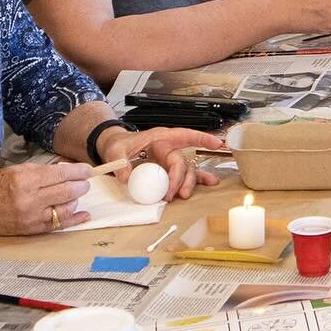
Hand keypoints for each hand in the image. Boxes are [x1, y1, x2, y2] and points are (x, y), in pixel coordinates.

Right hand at [0, 160, 92, 236]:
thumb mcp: (18, 170)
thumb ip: (44, 170)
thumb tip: (70, 169)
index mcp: (25, 180)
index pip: (61, 174)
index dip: (79, 171)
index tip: (88, 169)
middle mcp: (30, 200)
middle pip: (68, 191)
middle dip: (81, 185)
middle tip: (84, 182)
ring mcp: (31, 217)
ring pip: (67, 208)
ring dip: (75, 200)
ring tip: (72, 195)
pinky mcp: (32, 230)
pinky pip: (59, 225)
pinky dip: (74, 219)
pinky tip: (84, 214)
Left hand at [95, 126, 223, 200]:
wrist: (115, 151)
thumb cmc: (118, 145)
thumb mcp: (115, 150)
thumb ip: (120, 162)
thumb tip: (127, 177)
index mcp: (160, 138)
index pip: (184, 135)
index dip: (201, 138)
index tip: (216, 144)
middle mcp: (169, 148)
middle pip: (182, 161)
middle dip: (181, 177)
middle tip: (173, 193)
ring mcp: (169, 160)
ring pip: (187, 170)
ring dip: (188, 183)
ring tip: (182, 195)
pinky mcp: (168, 171)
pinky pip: (184, 176)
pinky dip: (195, 181)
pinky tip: (207, 184)